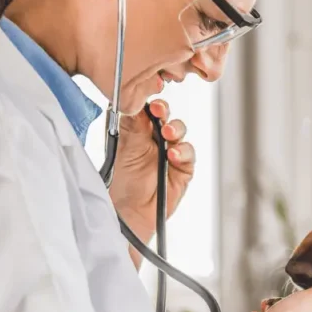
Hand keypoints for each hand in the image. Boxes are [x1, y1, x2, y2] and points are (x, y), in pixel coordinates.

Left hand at [108, 99, 194, 238]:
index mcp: (138, 133)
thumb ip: (133, 126)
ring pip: (180, 132)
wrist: (130, 211)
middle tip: (159, 111)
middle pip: (166, 117)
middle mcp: (155, 140)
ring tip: (168, 134)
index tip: (148, 100)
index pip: (147, 110)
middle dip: (164, 112)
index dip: (149, 103)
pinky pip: (189, 154)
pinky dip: (183, 151)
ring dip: (176, 129)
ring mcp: (171, 153)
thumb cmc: (123, 183)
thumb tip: (137, 102)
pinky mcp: (183, 168)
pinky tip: (173, 155)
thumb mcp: (124, 149)